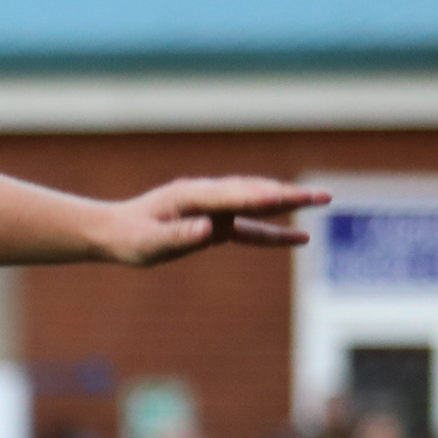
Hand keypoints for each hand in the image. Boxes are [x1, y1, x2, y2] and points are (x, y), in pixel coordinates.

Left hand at [97, 176, 328, 265]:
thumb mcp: (149, 243)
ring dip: (289, 203)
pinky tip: (300, 237)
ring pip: (257, 204)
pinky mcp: (217, 223)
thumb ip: (179, 236)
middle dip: (288, 195)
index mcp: (191, 196)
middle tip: (321, 195)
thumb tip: (209, 230)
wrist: (115, 232)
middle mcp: (207, 196)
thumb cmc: (129, 238)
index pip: (234, 196)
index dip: (262, 198)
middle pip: (254, 193)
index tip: (288, 198)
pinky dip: (275, 231)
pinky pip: (251, 227)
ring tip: (322, 201)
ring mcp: (214, 207)